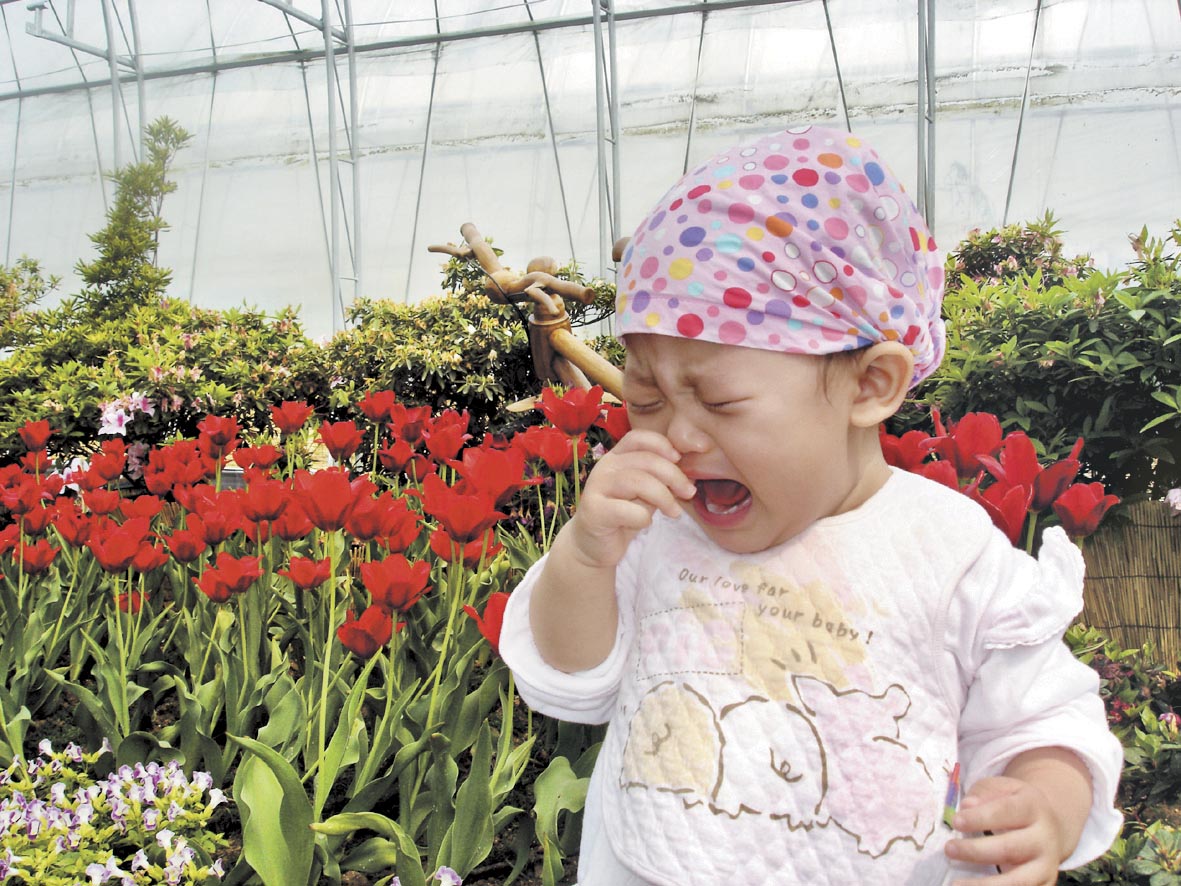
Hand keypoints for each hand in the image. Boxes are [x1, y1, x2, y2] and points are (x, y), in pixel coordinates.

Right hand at [566, 429, 696, 569]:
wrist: (594, 546)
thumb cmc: (623, 516)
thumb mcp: (644, 493)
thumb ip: (659, 479)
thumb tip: (688, 474)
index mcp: (616, 457)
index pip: (638, 438)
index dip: (661, 444)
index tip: (679, 459)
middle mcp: (604, 467)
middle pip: (645, 460)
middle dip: (674, 475)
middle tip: (689, 493)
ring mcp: (596, 487)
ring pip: (638, 482)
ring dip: (664, 497)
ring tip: (674, 512)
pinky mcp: (594, 511)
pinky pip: (628, 510)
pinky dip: (644, 518)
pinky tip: (645, 524)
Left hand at [944, 776, 1066, 884]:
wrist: (1049, 826)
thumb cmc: (1014, 804)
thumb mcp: (1001, 789)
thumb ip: (983, 794)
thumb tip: (967, 806)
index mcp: (1033, 807)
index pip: (1006, 811)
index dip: (980, 818)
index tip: (955, 822)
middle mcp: (1044, 838)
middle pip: (1009, 848)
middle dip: (975, 851)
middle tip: (949, 849)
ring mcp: (1046, 865)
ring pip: (1018, 881)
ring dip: (985, 885)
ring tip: (956, 884)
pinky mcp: (1045, 884)